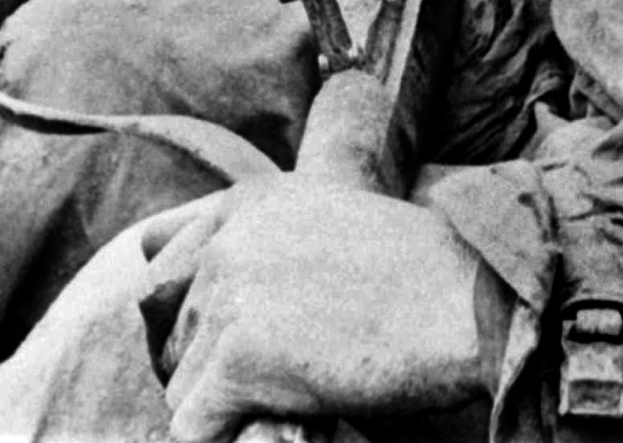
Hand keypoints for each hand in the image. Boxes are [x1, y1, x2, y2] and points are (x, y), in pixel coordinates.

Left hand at [139, 180, 494, 442]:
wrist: (465, 299)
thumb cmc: (417, 272)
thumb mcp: (330, 224)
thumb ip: (266, 245)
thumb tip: (190, 295)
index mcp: (248, 202)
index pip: (157, 256)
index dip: (173, 306)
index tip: (205, 339)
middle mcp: (228, 241)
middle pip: (168, 330)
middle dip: (203, 366)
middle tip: (261, 383)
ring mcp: (229, 299)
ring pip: (178, 384)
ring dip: (218, 408)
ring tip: (276, 405)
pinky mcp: (240, 360)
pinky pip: (191, 429)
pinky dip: (217, 442)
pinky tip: (258, 435)